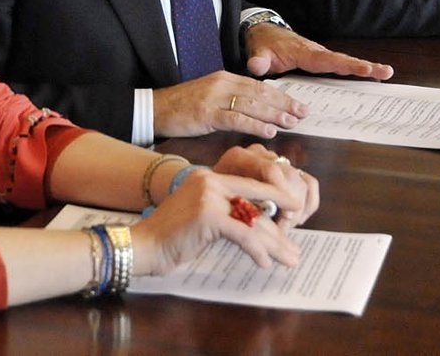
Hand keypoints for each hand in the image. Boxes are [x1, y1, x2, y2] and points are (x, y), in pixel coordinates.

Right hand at [132, 166, 300, 275]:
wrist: (144, 245)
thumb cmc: (170, 236)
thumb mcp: (200, 215)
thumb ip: (224, 210)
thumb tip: (256, 223)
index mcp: (210, 177)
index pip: (252, 185)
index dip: (276, 199)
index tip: (295, 212)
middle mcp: (210, 180)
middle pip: (256, 204)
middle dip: (278, 230)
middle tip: (293, 248)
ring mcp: (209, 196)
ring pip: (253, 221)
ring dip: (274, 243)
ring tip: (289, 259)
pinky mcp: (209, 216)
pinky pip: (244, 234)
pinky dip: (257, 250)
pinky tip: (265, 262)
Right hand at [153, 72, 307, 138]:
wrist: (154, 108)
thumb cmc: (182, 107)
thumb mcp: (210, 98)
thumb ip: (232, 100)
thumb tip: (257, 112)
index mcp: (225, 78)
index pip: (259, 86)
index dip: (280, 96)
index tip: (297, 104)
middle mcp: (222, 84)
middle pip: (260, 93)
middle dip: (284, 103)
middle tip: (303, 113)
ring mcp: (214, 98)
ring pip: (252, 104)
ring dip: (275, 114)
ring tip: (292, 122)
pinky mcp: (206, 113)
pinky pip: (236, 119)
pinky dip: (255, 125)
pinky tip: (269, 131)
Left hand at [212, 144, 318, 229]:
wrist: (208, 196)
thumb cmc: (211, 205)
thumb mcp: (219, 206)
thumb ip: (241, 210)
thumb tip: (264, 226)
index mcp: (238, 157)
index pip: (270, 171)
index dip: (282, 194)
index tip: (288, 217)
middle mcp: (258, 154)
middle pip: (288, 176)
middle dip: (290, 207)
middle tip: (283, 228)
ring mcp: (274, 160)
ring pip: (301, 181)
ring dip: (299, 208)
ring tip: (287, 226)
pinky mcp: (287, 169)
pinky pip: (309, 182)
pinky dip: (309, 202)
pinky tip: (299, 219)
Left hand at [244, 24, 392, 79]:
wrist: (264, 33)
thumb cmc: (264, 42)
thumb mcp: (258, 51)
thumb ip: (258, 60)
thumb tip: (256, 66)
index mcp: (304, 52)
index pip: (328, 60)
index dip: (346, 65)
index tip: (364, 68)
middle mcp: (317, 52)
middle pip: (343, 60)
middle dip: (365, 66)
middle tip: (386, 72)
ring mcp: (320, 56)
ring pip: (344, 62)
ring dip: (365, 68)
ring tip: (386, 74)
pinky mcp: (320, 60)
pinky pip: (339, 66)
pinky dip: (355, 70)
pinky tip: (369, 77)